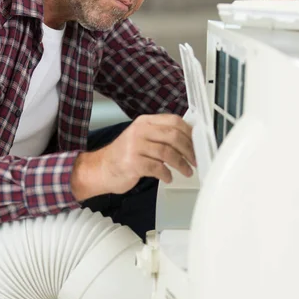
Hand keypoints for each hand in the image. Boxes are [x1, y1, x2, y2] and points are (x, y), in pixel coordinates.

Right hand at [71, 114, 195, 199]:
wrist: (101, 169)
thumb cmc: (124, 156)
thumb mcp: (141, 138)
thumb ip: (161, 136)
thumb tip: (189, 141)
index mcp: (145, 122)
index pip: (174, 121)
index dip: (189, 133)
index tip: (197, 144)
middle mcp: (139, 131)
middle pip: (173, 136)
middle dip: (189, 150)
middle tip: (195, 160)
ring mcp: (135, 146)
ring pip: (168, 152)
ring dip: (181, 164)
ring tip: (187, 171)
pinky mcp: (132, 163)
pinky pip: (157, 168)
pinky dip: (167, 174)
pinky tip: (168, 177)